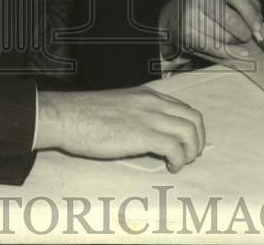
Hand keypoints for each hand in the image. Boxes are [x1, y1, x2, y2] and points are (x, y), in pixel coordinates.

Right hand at [34, 88, 205, 172]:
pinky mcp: (142, 134)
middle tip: (188, 157)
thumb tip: (146, 133)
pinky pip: (174, 147)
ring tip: (179, 164)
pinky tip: (169, 167)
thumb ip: (136, 114)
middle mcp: (153, 102)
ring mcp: (148, 117)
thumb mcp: (118, 106)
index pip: (184, 108)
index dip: (191, 129)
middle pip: (194, 118)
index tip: (185, 145)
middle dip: (197, 141)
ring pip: (189, 132)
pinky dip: (178, 160)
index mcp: (147, 95)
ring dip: (191, 152)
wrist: (66, 116)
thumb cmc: (84, 115)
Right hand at [158, 0, 262, 62]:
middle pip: (232, 20)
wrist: (175, 14)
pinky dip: (231, 53)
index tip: (258, 27)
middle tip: (246, 36)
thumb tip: (257, 19)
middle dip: (244, 32)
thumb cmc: (208, 6)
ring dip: (236, 42)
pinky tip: (241, 54)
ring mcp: (192, 16)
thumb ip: (246, 3)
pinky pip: (215, 48)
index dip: (250, 13)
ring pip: (225, 36)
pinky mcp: (188, 34)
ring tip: (234, 39)